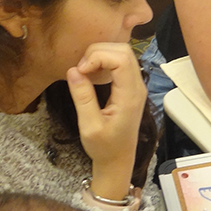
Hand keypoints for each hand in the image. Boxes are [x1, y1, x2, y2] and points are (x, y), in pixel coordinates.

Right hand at [66, 43, 146, 199]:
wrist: (118, 160)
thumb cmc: (104, 147)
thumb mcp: (89, 126)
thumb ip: (83, 97)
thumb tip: (73, 70)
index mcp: (130, 95)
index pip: (121, 59)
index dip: (98, 57)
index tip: (80, 71)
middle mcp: (137, 86)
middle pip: (123, 50)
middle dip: (97, 52)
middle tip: (80, 70)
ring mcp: (136, 85)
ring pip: (122, 53)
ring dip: (100, 55)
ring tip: (83, 72)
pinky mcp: (130, 86)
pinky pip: (120, 62)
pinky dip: (104, 61)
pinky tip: (91, 74)